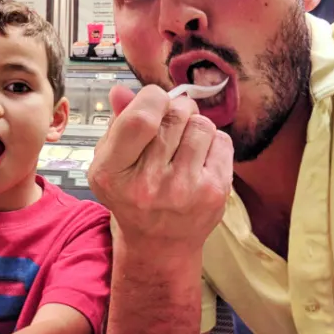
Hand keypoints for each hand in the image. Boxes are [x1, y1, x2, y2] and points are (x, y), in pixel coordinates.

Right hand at [88, 85, 232, 250]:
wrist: (159, 244)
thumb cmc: (132, 195)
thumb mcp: (111, 162)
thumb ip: (116, 124)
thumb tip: (121, 90)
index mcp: (113, 173)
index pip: (140, 118)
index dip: (151, 98)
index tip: (152, 102)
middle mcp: (148, 185)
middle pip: (174, 115)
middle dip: (174, 109)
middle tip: (170, 122)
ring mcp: (184, 190)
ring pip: (201, 124)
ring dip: (193, 124)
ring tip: (183, 142)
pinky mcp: (214, 193)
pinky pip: (222, 141)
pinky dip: (212, 141)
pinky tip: (198, 158)